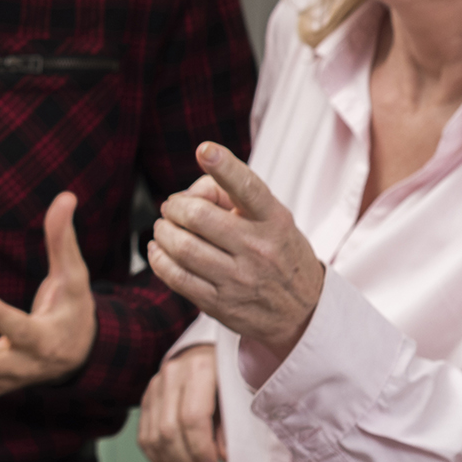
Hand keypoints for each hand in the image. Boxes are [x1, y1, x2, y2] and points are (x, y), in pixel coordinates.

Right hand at [137, 345, 222, 461]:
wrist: (212, 352)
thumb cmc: (232, 375)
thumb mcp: (240, 395)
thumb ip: (231, 426)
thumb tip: (222, 457)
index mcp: (199, 368)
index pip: (192, 417)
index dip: (201, 449)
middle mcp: (172, 373)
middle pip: (169, 429)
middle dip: (186, 461)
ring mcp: (155, 385)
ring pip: (152, 436)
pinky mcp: (147, 398)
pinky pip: (144, 436)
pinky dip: (158, 457)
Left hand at [146, 143, 324, 363]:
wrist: (302, 311)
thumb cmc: (277, 252)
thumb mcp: (271, 218)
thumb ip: (231, 194)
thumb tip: (189, 193)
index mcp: (274, 221)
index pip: (249, 189)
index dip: (225, 166)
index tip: (205, 150)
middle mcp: (259, 249)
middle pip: (199, 217)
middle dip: (175, 207)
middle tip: (172, 208)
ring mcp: (239, 280)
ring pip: (183, 248)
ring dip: (163, 232)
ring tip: (164, 228)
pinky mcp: (221, 304)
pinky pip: (176, 277)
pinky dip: (158, 258)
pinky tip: (158, 250)